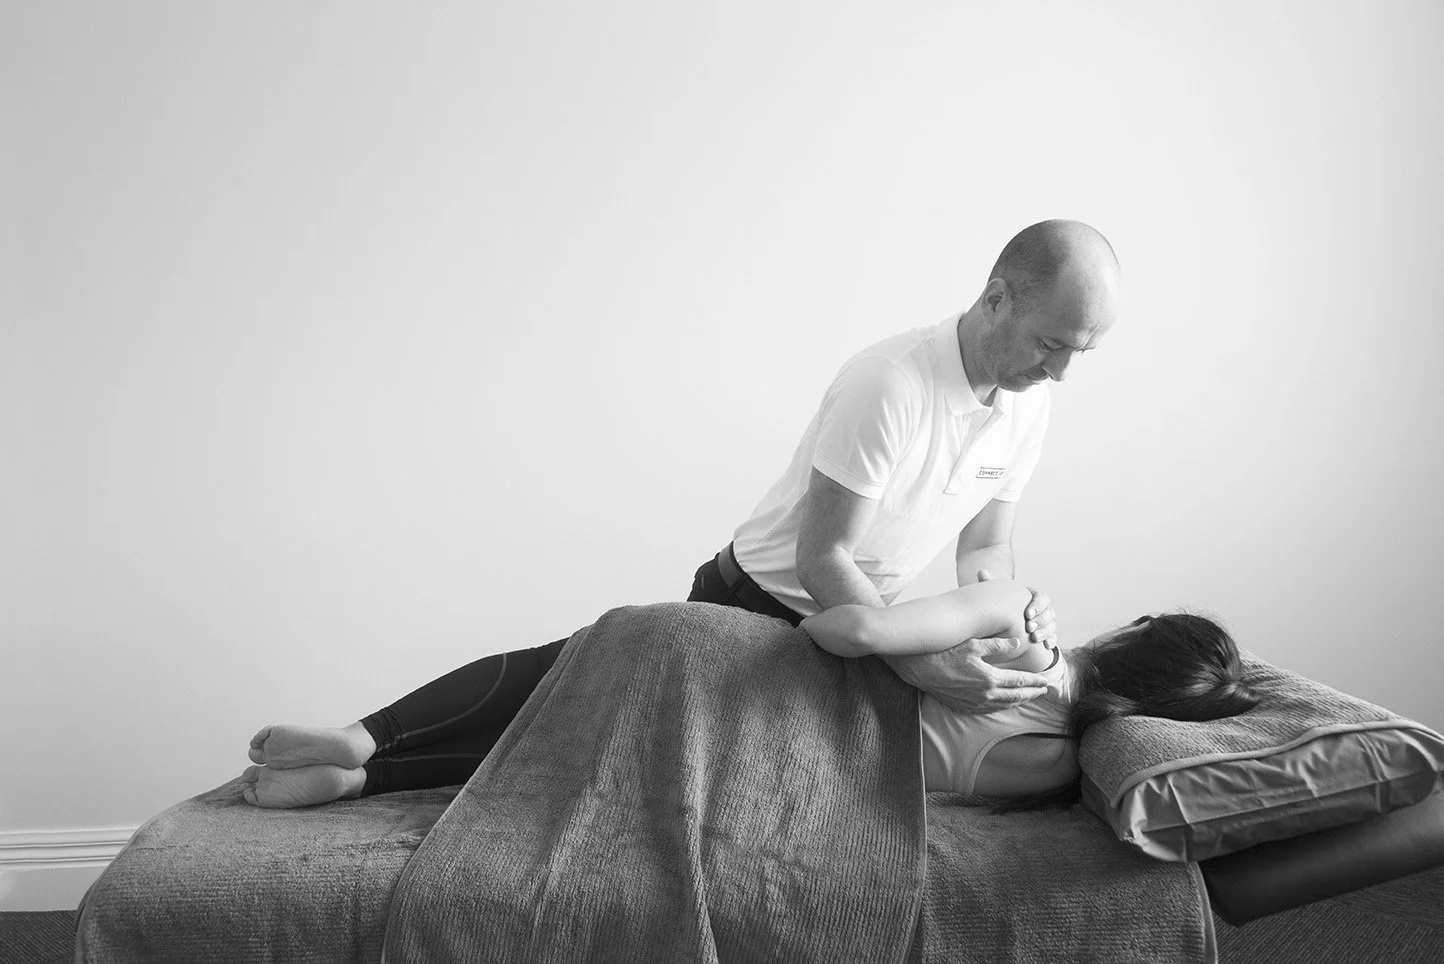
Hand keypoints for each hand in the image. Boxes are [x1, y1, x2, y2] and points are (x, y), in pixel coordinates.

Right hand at [883, 637, 1048, 714]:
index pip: (1020, 681)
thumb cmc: (946, 654)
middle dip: (1032, 693)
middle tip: (1045, 691)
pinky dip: (1003, 706)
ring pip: (1005, 705)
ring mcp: (976, 703)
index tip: (1046, 681)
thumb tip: (1018, 643)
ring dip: (1019, 701)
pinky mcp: (966, 708)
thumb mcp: (973, 644)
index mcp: (990, 678)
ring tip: (1029, 697)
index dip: (1035, 681)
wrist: (922, 671)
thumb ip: (998, 645)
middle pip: (1016, 696)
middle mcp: (986, 694)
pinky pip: (991, 710)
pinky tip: (1006, 703)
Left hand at [976, 569, 1056, 648]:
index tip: (1027, 614)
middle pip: (1049, 612)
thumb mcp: (998, 597)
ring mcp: (1047, 623)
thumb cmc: (1003, 607)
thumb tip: (981, 572)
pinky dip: (1051, 641)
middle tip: (1029, 627)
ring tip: (1034, 638)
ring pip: (1052, 625)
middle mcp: (1043, 609)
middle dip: (1041, 620)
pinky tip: (1045, 646)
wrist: (1007, 628)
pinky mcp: (1047, 636)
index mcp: (1034, 597)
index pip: (1042, 597)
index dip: (1037, 605)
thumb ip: (991, 585)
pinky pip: (1054, 638)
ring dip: (1045, 631)